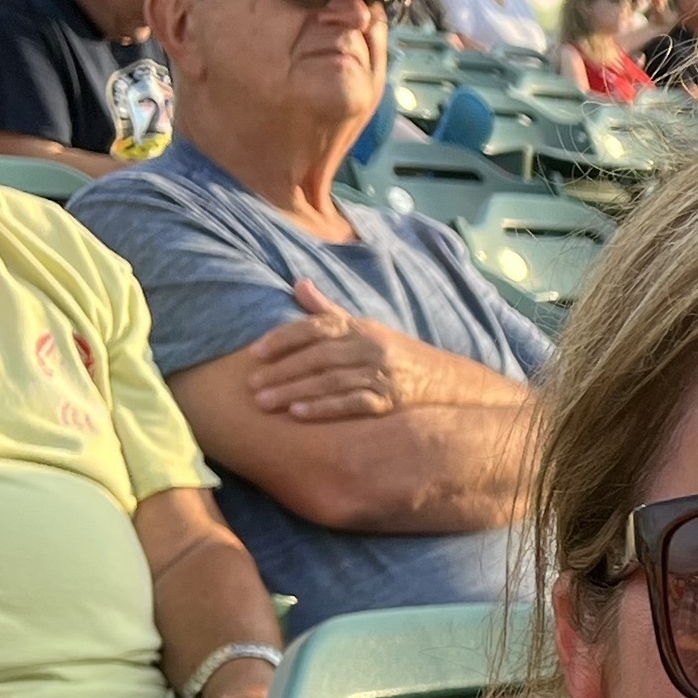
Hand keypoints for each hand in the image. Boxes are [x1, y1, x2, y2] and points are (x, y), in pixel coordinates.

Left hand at [241, 284, 440, 421]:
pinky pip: (352, 404)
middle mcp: (370, 347)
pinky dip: (324, 408)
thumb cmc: (395, 353)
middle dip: (282, 370)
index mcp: (360, 327)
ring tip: (263, 403)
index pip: (316, 328)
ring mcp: (381, 375)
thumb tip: (298, 283)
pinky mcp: (390, 401)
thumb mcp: (365, 328)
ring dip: (294, 391)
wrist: (445, 381)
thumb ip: (329, 311)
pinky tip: (298, 414)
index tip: (255, 352)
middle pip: (318, 357)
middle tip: (251, 384)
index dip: (284, 339)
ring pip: (330, 381)